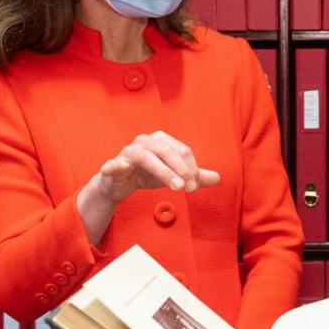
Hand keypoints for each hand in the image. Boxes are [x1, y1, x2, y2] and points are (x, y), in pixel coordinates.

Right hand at [92, 131, 220, 205]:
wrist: (120, 184)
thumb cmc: (147, 174)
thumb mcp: (174, 175)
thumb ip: (195, 176)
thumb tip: (218, 178)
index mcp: (162, 140)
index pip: (183, 151)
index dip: (192, 169)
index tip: (195, 187)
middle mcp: (146, 141)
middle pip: (169, 152)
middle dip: (182, 171)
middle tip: (190, 188)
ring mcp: (129, 151)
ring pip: (149, 158)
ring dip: (164, 172)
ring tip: (176, 186)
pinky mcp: (115, 164)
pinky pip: (114, 164)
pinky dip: (112, 166)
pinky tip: (110, 169)